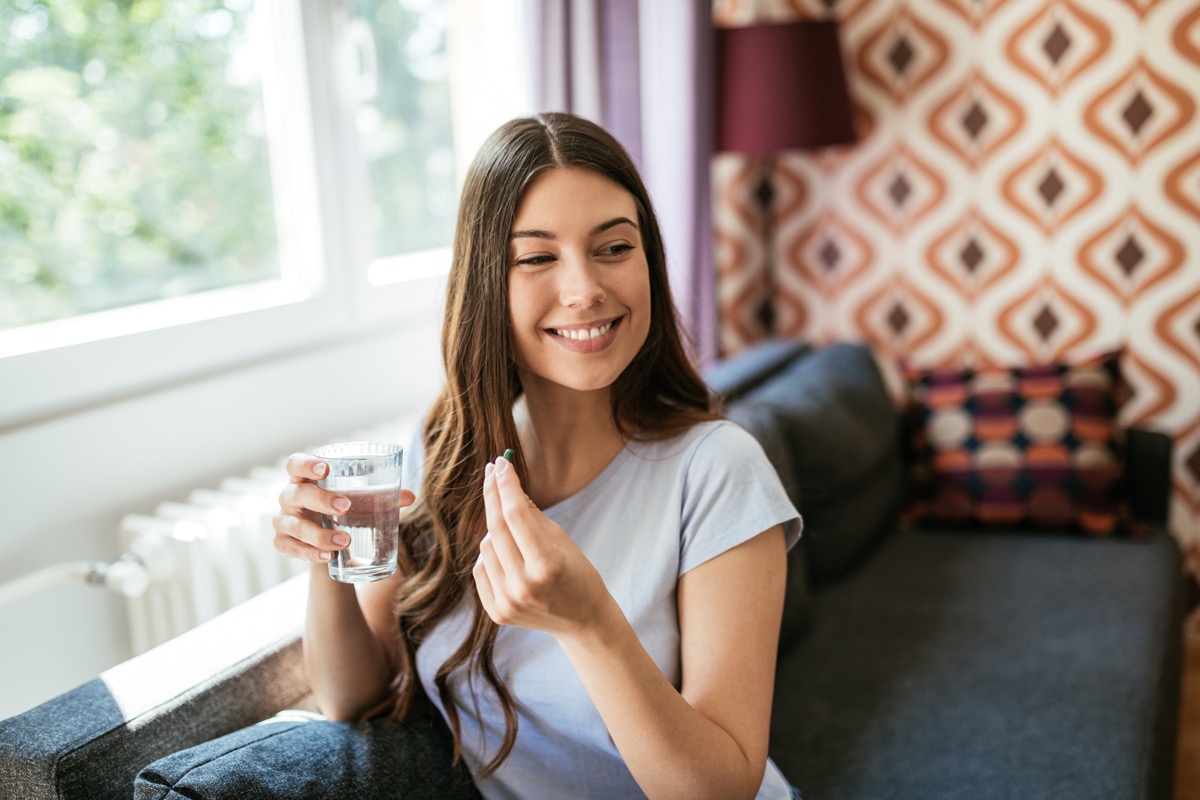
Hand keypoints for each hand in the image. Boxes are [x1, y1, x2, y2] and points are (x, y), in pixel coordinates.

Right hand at [273, 452, 415, 564]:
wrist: (332, 541)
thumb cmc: (345, 509)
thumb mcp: (363, 501)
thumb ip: (383, 497)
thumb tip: (410, 496)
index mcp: (306, 478)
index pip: (295, 464)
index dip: (306, 464)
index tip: (326, 468)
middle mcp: (290, 496)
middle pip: (296, 494)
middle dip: (320, 500)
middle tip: (345, 507)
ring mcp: (283, 521)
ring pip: (292, 525)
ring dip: (318, 534)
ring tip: (344, 542)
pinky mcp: (283, 543)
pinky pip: (290, 548)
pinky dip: (309, 553)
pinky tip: (327, 557)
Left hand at [474, 456, 609, 636]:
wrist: (582, 621)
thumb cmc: (577, 573)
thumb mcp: (562, 540)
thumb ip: (532, 514)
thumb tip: (507, 485)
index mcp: (546, 566)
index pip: (516, 515)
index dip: (507, 485)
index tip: (502, 463)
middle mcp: (523, 586)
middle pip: (495, 528)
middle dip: (493, 494)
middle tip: (493, 472)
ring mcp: (507, 602)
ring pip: (485, 546)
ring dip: (496, 530)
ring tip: (516, 533)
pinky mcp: (496, 613)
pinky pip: (481, 568)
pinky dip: (491, 554)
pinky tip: (508, 554)